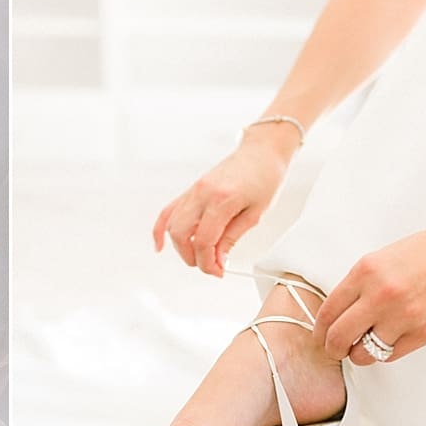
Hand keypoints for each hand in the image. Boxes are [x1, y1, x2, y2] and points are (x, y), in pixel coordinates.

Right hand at [152, 136, 288, 274]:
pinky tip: (160, 245)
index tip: (218, 272)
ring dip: (180, 247)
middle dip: (192, 257)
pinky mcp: (191, 190)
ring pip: (172, 225)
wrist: (261, 152)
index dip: (208, 262)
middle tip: (209, 266)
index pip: (204, 240)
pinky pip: (168, 211)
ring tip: (197, 256)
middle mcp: (202, 194)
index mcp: (221, 199)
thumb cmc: (265, 178)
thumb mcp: (255, 214)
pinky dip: (161, 229)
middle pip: (182, 234)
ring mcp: (193, 190)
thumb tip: (218, 260)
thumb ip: (232, 238)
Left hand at [313, 223, 425, 364]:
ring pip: (364, 353)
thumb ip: (359, 284)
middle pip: (339, 336)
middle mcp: (381, 295)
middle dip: (333, 347)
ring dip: (359, 354)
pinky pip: (390, 354)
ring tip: (361, 348)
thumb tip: (339, 312)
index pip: (328, 311)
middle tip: (335, 349)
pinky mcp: (424, 332)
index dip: (320, 330)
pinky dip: (383, 353)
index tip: (321, 335)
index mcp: (365, 272)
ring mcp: (404, 316)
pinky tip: (385, 343)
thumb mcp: (381, 259)